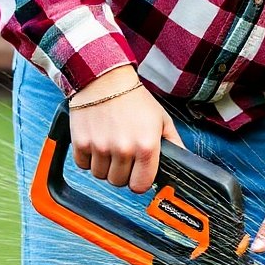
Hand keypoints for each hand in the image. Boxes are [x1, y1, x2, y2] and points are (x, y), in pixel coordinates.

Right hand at [69, 65, 183, 192]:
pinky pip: (82, 165)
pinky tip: (95, 143)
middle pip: (119, 182)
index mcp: (146, 147)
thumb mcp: (162, 120)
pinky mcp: (81, 142)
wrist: (105, 78)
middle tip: (123, 156)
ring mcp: (100, 146)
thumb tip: (183, 164)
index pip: (140, 186)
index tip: (137, 173)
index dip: (139, 181)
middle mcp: (123, 149)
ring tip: (109, 147)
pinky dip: (87, 159)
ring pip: (100, 175)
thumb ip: (174, 144)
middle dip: (121, 173)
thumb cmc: (135, 99)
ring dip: (104, 166)